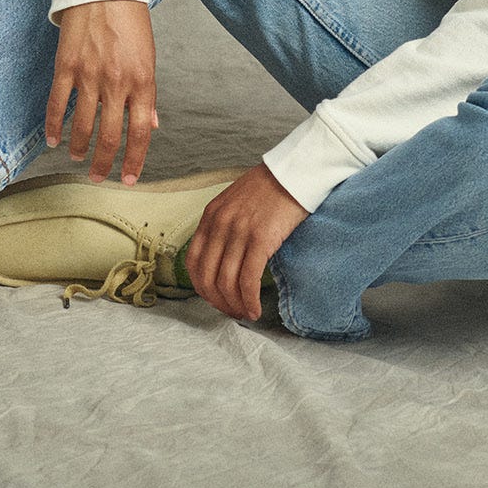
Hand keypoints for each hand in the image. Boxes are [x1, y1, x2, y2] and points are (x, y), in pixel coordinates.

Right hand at [45, 0, 158, 183]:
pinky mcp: (66, 65)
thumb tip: (153, 124)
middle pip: (111, 136)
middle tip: (98, 177)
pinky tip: (54, 140)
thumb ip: (147, 94)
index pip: (141, 132)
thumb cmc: (130, 21)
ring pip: (82, 125)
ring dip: (78, 148)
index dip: (134, 160)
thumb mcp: (148, 57)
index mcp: (143, 81)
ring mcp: (90, 74)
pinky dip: (54, 126)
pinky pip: (58, 104)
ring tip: (76, 158)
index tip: (127, 178)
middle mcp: (117, 81)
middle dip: (104, 163)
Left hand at [184, 163, 305, 321]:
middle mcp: (220, 224)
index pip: (193, 262)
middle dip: (218, 302)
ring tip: (246, 314)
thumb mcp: (234, 202)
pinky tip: (255, 309)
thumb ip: (224, 226)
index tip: (215, 299)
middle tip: (232, 313)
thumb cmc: (269, 189)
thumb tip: (222, 259)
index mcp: (210, 216)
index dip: (201, 287)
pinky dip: (249, 300)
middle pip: (207, 277)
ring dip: (235, 305)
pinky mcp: (261, 239)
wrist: (294, 172)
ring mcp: (239, 231)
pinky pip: (248, 279)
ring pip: (226, 281)